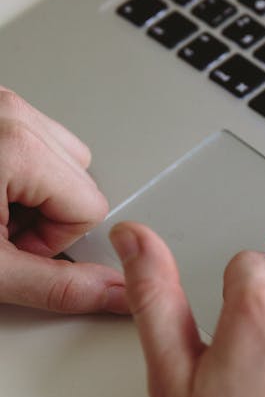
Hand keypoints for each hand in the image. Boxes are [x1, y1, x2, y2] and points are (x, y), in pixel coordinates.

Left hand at [0, 88, 127, 313]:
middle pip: (82, 179)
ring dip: (34, 190)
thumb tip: (120, 295)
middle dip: (46, 214)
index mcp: (18, 145)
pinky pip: (35, 137)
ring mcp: (0, 101)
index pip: (90, 207)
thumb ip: (61, 288)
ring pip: (63, 156)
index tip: (9, 244)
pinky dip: (16, 168)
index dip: (53, 240)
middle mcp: (11, 111)